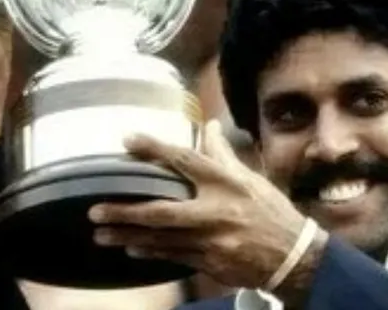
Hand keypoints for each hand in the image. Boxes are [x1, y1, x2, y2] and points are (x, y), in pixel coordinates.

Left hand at [89, 120, 325, 297]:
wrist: (293, 256)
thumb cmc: (270, 212)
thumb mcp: (250, 178)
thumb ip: (223, 154)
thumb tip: (210, 124)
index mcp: (227, 183)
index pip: (185, 160)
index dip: (155, 149)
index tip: (127, 140)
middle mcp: (216, 210)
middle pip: (162, 210)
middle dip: (125, 211)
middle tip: (95, 210)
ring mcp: (211, 240)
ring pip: (161, 239)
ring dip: (128, 236)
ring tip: (101, 233)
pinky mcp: (210, 262)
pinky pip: (173, 256)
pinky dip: (151, 252)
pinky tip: (131, 248)